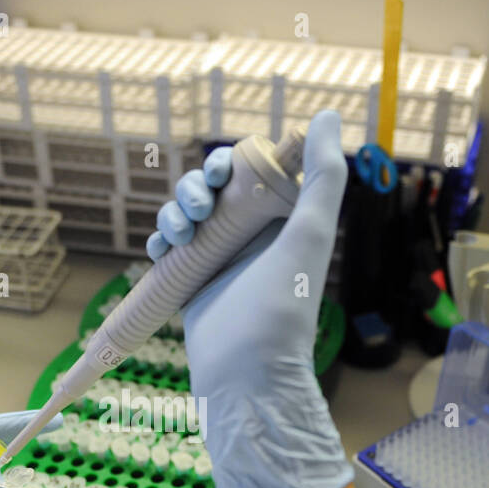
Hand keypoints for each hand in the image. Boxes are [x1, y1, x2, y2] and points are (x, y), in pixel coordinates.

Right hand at [147, 109, 350, 487]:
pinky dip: (160, 240)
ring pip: (184, 214)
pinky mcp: (190, 282)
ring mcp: (217, 259)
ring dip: (173, 212)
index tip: (217, 172)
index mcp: (280, 222)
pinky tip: (161, 249)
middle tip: (197, 209)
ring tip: (179, 234)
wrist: (247, 373)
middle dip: (194, 188)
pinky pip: (168, 248)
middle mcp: (249, 237)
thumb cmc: (283, 308)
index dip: (227, 163)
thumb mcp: (310, 234)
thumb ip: (324, 175)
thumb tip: (329, 115)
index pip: (248, 172)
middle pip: (209, 190)